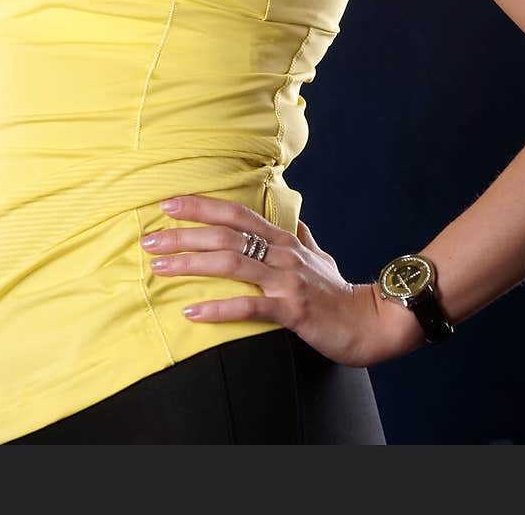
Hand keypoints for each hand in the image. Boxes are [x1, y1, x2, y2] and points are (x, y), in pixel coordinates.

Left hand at [141, 195, 418, 368]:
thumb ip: (303, 238)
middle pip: (224, 235)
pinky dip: (217, 309)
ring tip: (158, 267)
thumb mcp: (321, 258)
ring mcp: (286, 280)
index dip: (200, 205)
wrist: (376, 321)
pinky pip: (249, 307)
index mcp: (283, 239)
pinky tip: (191, 313)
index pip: (234, 212)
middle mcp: (282, 253)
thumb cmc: (342, 292)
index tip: (167, 203)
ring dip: (190, 264)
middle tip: (147, 238)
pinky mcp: (292, 310)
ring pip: (230, 263)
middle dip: (182, 235)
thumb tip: (295, 221)